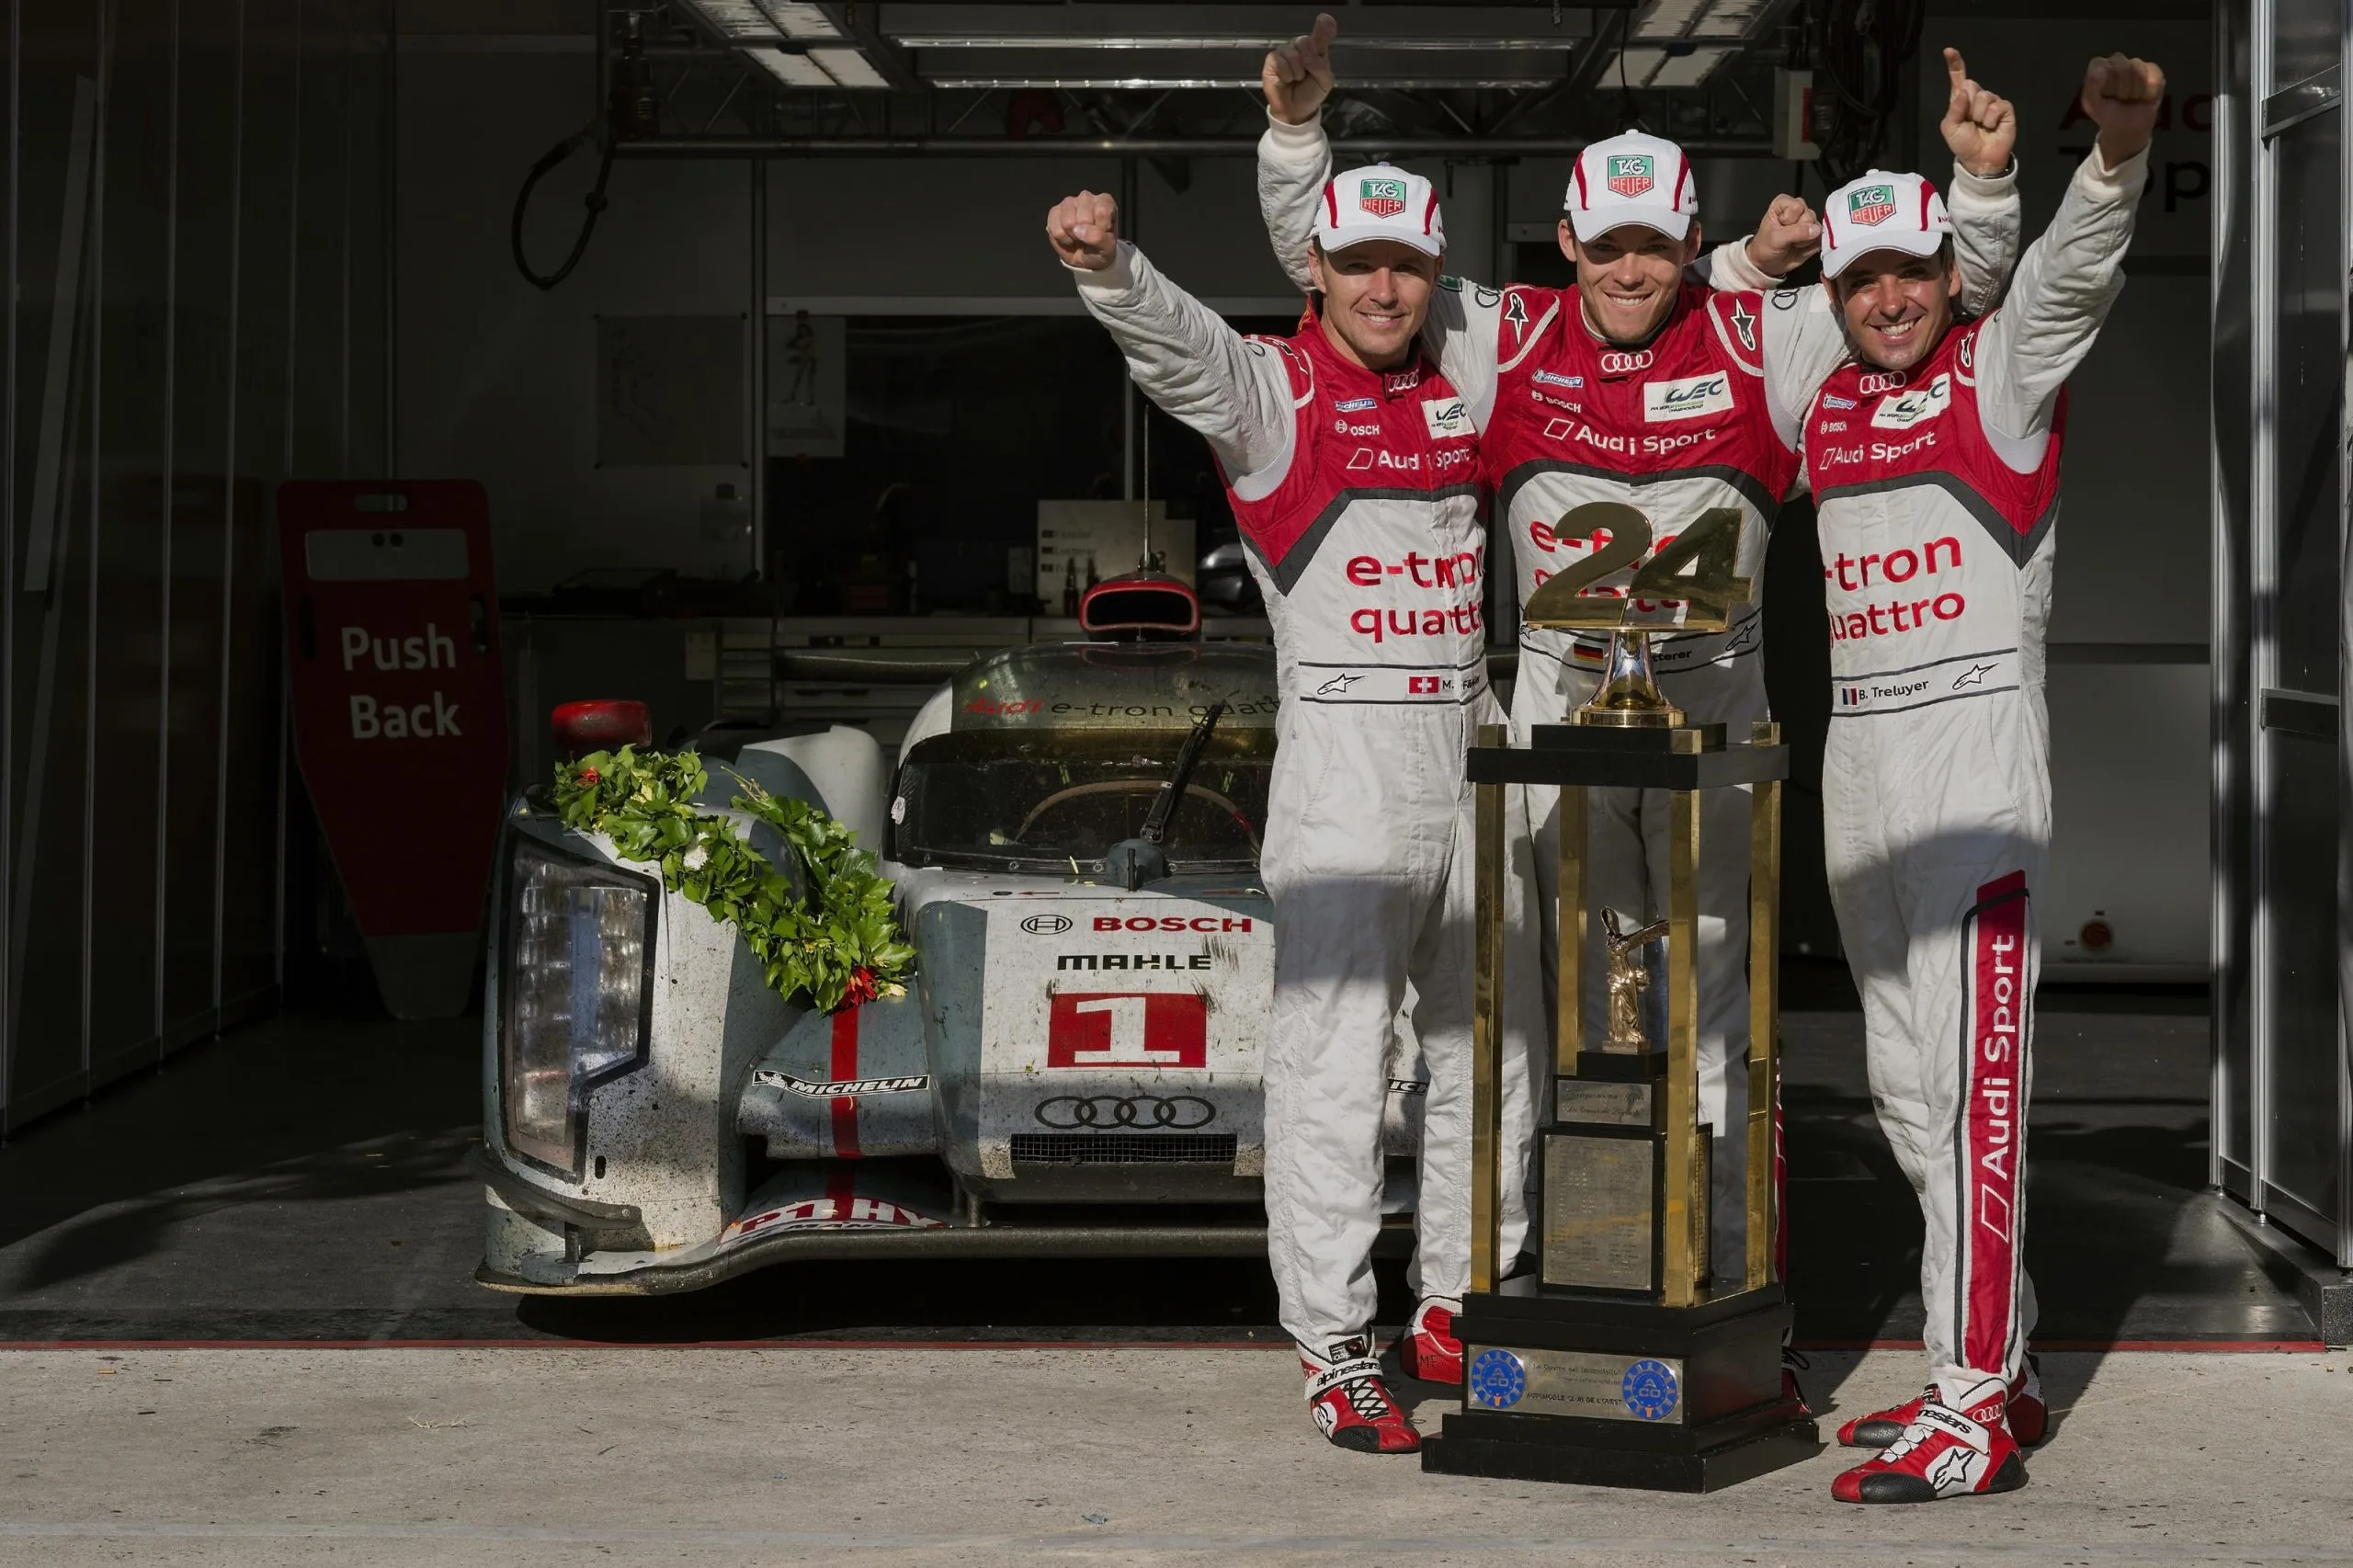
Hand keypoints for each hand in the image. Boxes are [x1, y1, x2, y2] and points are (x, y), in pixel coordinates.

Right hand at [1046, 191, 1119, 270]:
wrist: (1085, 257)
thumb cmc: (1100, 249)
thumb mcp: (1107, 248)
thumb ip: (1099, 237)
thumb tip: (1079, 229)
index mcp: (1104, 201)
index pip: (1102, 212)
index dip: (1101, 229)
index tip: (1102, 234)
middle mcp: (1086, 197)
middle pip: (1083, 218)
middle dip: (1085, 234)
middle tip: (1088, 237)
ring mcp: (1069, 202)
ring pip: (1068, 223)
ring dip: (1073, 237)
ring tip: (1078, 237)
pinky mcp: (1054, 211)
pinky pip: (1056, 230)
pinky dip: (1062, 239)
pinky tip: (1068, 236)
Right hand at [1263, 12, 1337, 125]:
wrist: (1296, 111)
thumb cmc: (1311, 95)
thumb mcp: (1325, 82)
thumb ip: (1321, 66)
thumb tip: (1306, 55)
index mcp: (1317, 50)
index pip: (1321, 33)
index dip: (1323, 26)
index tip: (1325, 21)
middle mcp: (1301, 47)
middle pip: (1304, 41)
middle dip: (1307, 59)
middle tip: (1306, 74)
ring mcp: (1285, 52)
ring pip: (1291, 51)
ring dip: (1296, 70)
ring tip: (1296, 79)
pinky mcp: (1272, 60)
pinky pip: (1279, 60)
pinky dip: (1285, 73)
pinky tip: (1286, 80)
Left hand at [1745, 193, 1820, 276]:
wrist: (1767, 263)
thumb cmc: (1766, 247)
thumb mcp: (1776, 238)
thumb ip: (1796, 232)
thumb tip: (1816, 230)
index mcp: (1784, 203)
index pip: (1797, 206)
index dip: (1790, 220)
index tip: (1781, 227)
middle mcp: (1799, 209)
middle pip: (1809, 216)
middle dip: (1799, 231)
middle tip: (1787, 238)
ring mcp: (1808, 221)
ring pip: (1817, 227)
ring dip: (1805, 240)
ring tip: (1793, 243)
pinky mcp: (1815, 234)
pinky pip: (1821, 239)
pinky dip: (1811, 246)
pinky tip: (1800, 247)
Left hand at [1938, 48, 2016, 176]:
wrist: (1979, 159)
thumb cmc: (1964, 144)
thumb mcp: (1950, 128)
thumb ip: (1954, 109)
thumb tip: (1962, 92)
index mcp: (1961, 100)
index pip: (1959, 79)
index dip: (1955, 64)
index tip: (1949, 50)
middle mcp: (1977, 98)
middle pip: (1971, 85)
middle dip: (1967, 104)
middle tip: (1970, 121)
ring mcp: (1992, 102)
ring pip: (1983, 96)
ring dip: (1978, 115)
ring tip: (1981, 126)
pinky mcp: (2005, 109)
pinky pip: (1996, 106)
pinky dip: (1990, 119)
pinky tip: (1991, 126)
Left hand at [2082, 53, 2164, 165]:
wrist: (2127, 129)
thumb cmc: (2107, 114)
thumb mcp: (2092, 105)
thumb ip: (2091, 86)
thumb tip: (2099, 70)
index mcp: (2099, 67)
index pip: (2103, 65)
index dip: (2106, 83)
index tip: (2105, 95)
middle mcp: (2117, 62)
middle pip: (2124, 67)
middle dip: (2121, 89)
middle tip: (2119, 99)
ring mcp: (2136, 65)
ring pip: (2139, 72)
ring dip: (2135, 92)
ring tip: (2130, 98)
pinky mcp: (2153, 71)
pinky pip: (2155, 77)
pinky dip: (2150, 92)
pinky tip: (2145, 97)